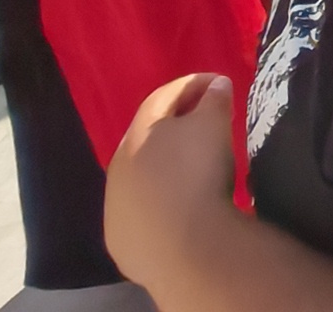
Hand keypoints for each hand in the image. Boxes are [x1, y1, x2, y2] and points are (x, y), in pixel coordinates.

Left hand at [104, 72, 236, 291]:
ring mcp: (114, 205)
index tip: (218, 83)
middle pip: (147, 136)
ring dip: (164, 166)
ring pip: (140, 175)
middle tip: (205, 121)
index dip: (192, 84)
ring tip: (193, 167)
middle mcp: (118, 166)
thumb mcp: (214, 125)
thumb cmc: (199, 174)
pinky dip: (159, 200)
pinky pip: (141, 209)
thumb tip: (215, 85)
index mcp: (138, 134)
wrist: (183, 248)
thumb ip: (213, 99)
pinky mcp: (120, 238)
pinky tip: (179, 207)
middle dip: (174, 124)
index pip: (162, 97)